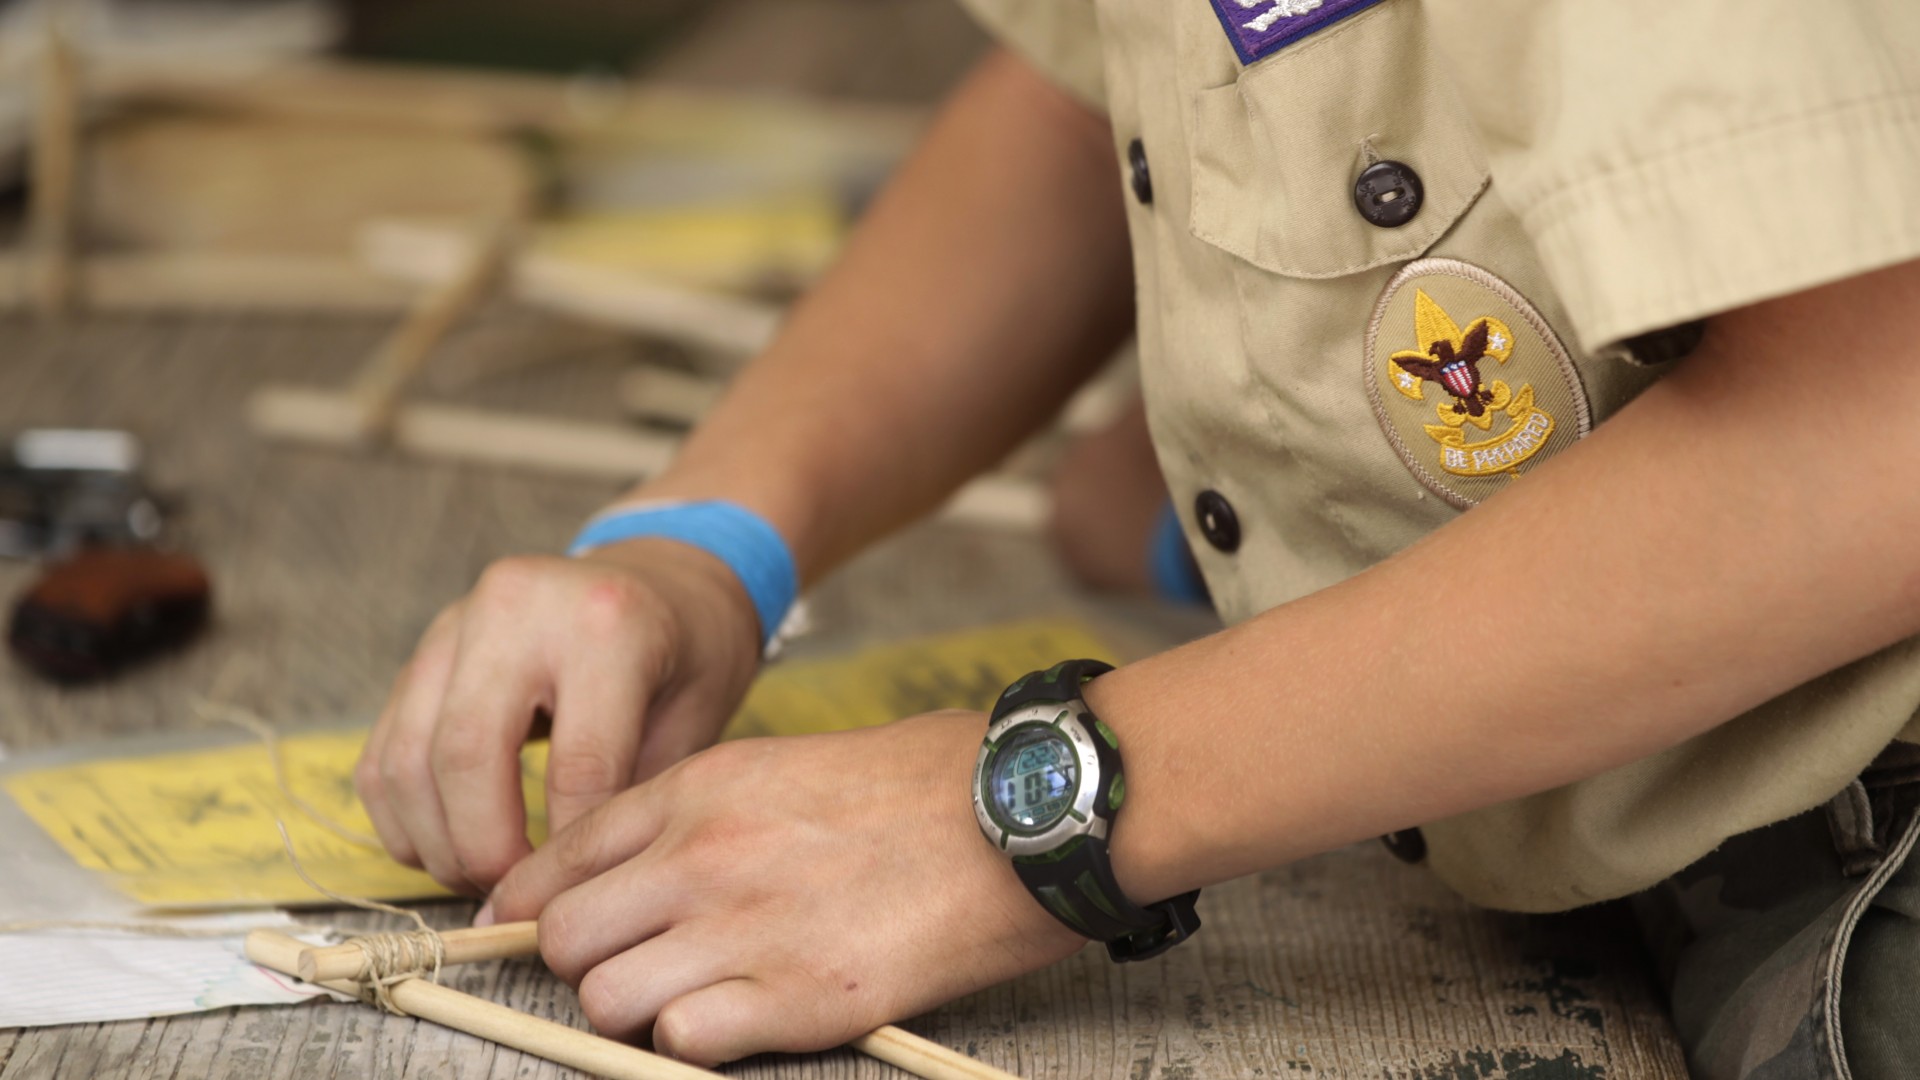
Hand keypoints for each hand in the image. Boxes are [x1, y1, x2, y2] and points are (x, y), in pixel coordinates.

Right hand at [356, 538, 763, 894]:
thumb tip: (571, 890)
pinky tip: (446, 848)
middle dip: (483, 849)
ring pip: (406, 757)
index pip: (576, 764)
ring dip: (434, 841)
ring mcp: (456, 623)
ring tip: (481, 880)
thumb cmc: (689, 654)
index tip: (576, 898)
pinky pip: (383, 751)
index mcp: (606, 623)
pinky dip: (402, 816)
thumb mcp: (697, 717)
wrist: (663, 578)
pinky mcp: (422, 650)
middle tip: (514, 897)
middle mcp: (517, 608)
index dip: (570, 850)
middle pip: (465, 755)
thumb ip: (635, 795)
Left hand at [481, 711, 1086, 1065]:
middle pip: (561, 939)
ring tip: (693, 998)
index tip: (529, 932)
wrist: (1019, 812)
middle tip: (632, 967)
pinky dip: (699, 1042)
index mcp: (699, 789)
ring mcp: (745, 927)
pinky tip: (745, 1017)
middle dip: (583, 965)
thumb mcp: (786, 765)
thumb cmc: (919, 786)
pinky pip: (684, 1042)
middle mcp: (703, 856)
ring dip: (635, 1012)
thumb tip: (631, 874)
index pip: (558, 859)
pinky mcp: (799, 998)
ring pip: (605, 1001)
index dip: (529, 907)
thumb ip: (699, 814)